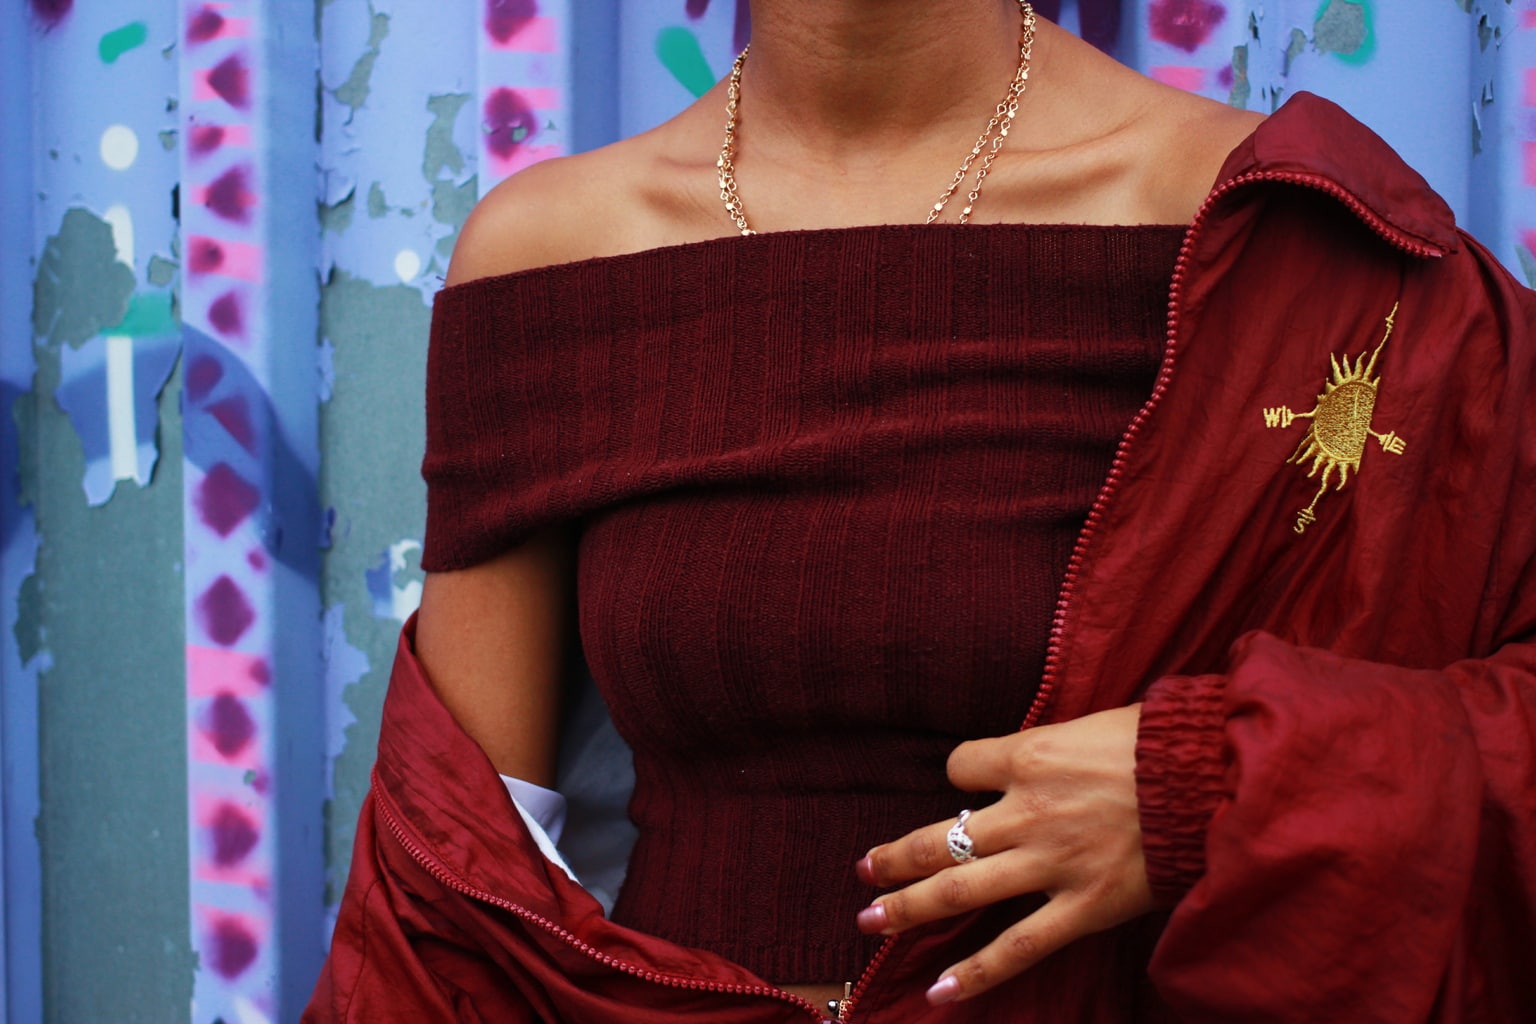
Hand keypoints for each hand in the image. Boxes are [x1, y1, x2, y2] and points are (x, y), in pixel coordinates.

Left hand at [854, 704, 1153, 1005]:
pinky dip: (977, 973)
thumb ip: (1053, 749)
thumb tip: (1029, 760)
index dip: (959, 777)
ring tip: (870, 920)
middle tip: (863, 870)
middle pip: (940, 836)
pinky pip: (1019, 947)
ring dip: (909, 906)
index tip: (966, 787)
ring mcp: (1053, 862)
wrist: (1220, 779)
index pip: (961, 767)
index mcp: (1031, 756)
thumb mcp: (1095, 724)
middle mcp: (1029, 810)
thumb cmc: (1164, 742)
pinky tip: (939, 991)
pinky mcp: (1084, 906)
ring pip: (962, 888)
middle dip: (894, 857)